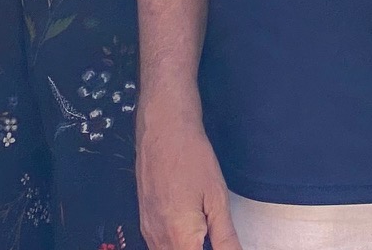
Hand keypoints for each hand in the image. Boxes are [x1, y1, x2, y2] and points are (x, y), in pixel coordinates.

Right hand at [136, 102, 240, 249]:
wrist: (164, 133)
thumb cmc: (191, 159)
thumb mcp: (217, 200)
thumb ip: (225, 237)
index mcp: (180, 238)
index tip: (223, 244)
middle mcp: (159, 240)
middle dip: (200, 248)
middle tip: (214, 234)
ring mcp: (149, 233)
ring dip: (189, 246)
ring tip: (206, 232)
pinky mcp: (146, 225)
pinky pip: (160, 246)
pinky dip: (177, 244)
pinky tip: (192, 229)